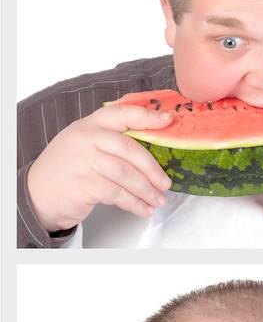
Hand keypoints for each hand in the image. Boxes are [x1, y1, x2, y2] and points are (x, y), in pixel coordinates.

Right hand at [25, 104, 174, 232]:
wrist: (34, 194)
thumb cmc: (68, 168)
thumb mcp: (85, 144)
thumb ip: (112, 138)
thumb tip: (155, 141)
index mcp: (90, 124)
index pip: (122, 113)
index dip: (148, 116)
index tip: (169, 121)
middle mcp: (86, 138)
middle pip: (130, 149)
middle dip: (152, 168)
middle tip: (166, 182)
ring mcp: (84, 161)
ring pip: (126, 174)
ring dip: (146, 190)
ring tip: (158, 199)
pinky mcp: (83, 184)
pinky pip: (117, 193)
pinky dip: (134, 203)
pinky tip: (143, 208)